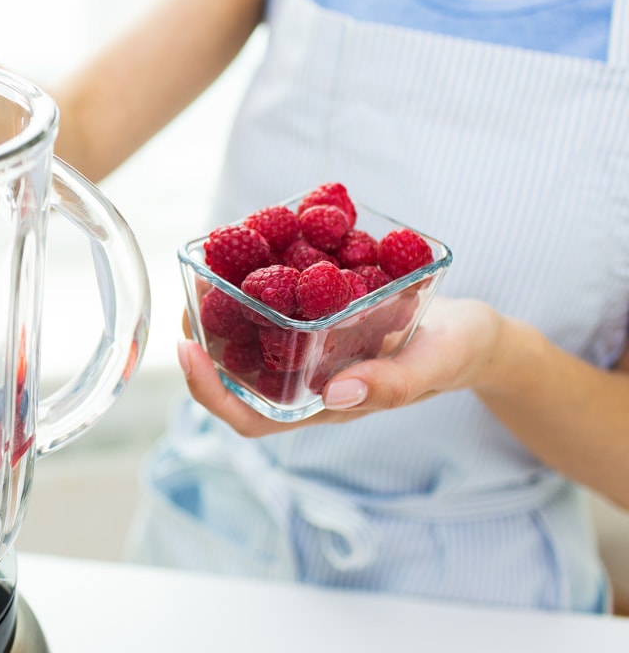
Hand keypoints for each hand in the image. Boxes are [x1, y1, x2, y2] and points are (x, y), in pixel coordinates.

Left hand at [179, 297, 502, 436]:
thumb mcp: (434, 365)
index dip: (209, 391)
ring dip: (224, 307)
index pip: (248, 415)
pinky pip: (276, 303)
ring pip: (249, 337)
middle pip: (234, 372)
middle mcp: (303, 379)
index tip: (186, 350)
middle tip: (186, 297)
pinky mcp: (318, 316)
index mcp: (320, 404)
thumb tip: (336, 393)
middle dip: (203, 338)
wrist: (474, 330)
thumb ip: (393, 383)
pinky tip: (254, 244)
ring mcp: (308, 350)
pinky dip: (260, 276)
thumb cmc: (457, 355)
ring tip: (208, 268)